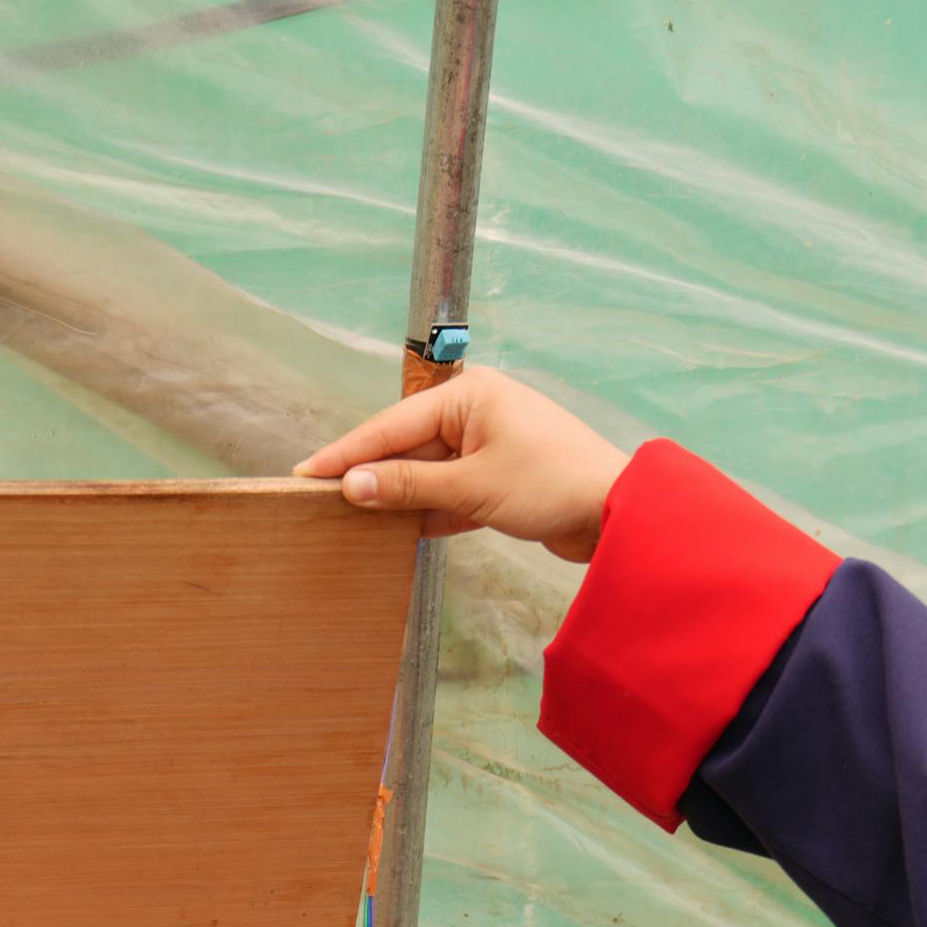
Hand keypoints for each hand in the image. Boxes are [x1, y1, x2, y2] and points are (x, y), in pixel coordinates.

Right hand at [293, 368, 631, 562]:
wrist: (616, 513)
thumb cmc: (553, 483)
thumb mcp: (471, 486)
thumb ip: (408, 486)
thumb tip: (353, 486)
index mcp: (469, 395)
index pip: (392, 424)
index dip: (348, 452)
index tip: (309, 472)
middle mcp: (476, 412)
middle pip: (407, 447)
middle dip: (371, 476)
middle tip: (322, 501)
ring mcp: (489, 445)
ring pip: (427, 472)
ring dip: (398, 498)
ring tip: (351, 520)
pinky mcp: (499, 478)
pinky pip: (450, 492)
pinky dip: (427, 511)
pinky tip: (396, 531)